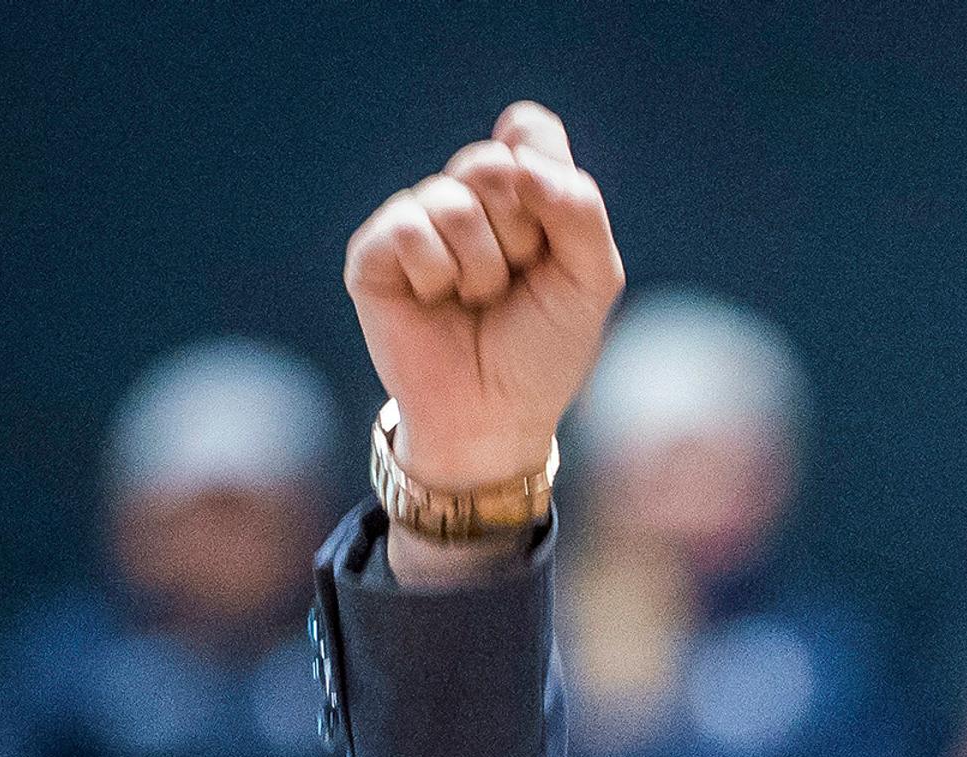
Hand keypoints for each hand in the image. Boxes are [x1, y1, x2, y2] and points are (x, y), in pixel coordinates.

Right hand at [342, 101, 624, 491]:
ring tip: (477, 300)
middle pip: (492, 162)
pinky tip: (436, 301)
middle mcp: (464, 196)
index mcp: (518, 191)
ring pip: (452, 201)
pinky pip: (408, 228)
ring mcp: (417, 220)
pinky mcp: (374, 251)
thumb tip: (518, 158)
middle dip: (520, 234)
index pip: (529, 130)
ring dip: (482, 266)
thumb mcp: (591, 279)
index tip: (551, 241)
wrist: (495, 416)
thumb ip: (580, 209)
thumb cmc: (543, 350)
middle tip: (515, 281)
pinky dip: (437, 274)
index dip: (547, 181)